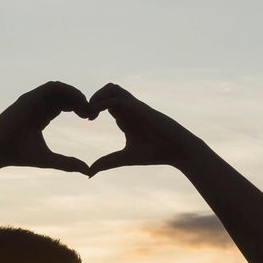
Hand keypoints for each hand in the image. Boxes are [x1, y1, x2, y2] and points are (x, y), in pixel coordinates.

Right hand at [0, 81, 98, 174]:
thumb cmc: (19, 155)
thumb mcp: (49, 159)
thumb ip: (68, 163)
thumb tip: (87, 171)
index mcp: (42, 117)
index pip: (65, 105)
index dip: (80, 108)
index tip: (90, 119)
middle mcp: (38, 106)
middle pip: (65, 96)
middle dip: (81, 101)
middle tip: (90, 113)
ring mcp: (33, 100)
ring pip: (60, 88)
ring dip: (75, 94)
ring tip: (85, 106)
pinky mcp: (30, 97)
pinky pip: (52, 86)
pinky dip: (67, 90)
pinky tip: (76, 101)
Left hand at [87, 83, 206, 172]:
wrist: (178, 150)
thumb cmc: (155, 153)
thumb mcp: (124, 158)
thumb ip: (107, 163)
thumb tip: (89, 174)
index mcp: (125, 117)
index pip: (105, 102)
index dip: (92, 107)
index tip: (85, 119)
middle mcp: (129, 109)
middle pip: (107, 90)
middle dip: (92, 98)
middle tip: (84, 114)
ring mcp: (134, 107)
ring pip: (112, 88)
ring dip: (97, 96)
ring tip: (90, 112)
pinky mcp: (139, 108)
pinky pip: (117, 97)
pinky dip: (102, 102)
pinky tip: (95, 114)